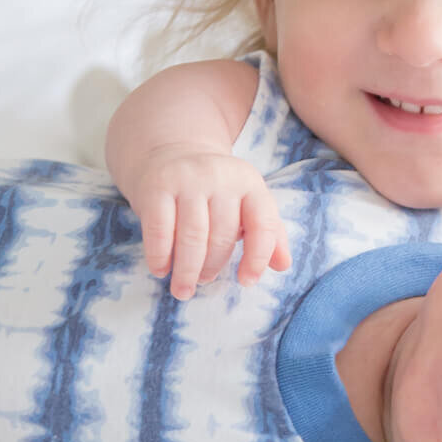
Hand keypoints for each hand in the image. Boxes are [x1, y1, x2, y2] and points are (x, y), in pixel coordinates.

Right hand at [128, 147, 290, 299]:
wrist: (171, 152)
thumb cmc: (216, 191)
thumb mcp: (246, 203)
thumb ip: (269, 233)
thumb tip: (284, 265)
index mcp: (249, 182)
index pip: (262, 223)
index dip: (257, 257)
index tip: (247, 282)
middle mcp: (221, 177)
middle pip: (222, 235)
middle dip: (213, 267)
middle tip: (204, 281)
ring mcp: (187, 180)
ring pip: (192, 236)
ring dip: (187, 270)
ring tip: (183, 289)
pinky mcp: (157, 186)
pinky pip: (160, 230)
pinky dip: (160, 256)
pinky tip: (161, 270)